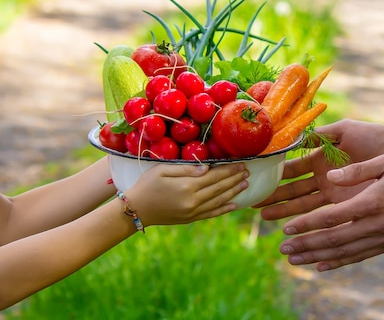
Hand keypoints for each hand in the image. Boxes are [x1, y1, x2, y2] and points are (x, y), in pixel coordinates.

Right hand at [126, 163, 248, 224]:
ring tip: (245, 185)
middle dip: (234, 179)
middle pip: (219, 188)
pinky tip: (234, 205)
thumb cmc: (146, 185)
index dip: (229, 170)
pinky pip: (211, 214)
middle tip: (247, 172)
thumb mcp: (162, 170)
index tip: (240, 164)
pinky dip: (224, 209)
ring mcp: (192, 211)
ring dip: (233, 193)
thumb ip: (185, 169)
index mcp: (187, 186)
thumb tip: (206, 168)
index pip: (214, 176)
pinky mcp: (190, 219)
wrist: (136, 210)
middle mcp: (193, 200)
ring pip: (218, 201)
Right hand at [256, 119, 383, 219]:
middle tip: (252, 202)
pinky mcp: (344, 205)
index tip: (257, 177)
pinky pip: (321, 214)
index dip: (274, 173)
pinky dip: (306, 221)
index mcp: (319, 158)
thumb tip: (293, 137)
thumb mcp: (344, 130)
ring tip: (265, 217)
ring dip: (283, 210)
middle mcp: (322, 177)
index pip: (291, 168)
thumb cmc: (373, 137)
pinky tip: (292, 228)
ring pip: (302, 204)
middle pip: (292, 189)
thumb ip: (319, 135)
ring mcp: (332, 192)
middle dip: (273, 196)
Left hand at [277, 154, 383, 270]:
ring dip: (317, 257)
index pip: (332, 218)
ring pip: (344, 252)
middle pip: (333, 240)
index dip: (307, 224)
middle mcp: (377, 224)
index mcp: (373, 202)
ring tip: (295, 260)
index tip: (287, 229)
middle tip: (283, 249)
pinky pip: (360, 256)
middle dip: (306, 245)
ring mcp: (383, 237)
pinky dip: (339, 262)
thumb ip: (356, 170)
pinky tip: (321, 265)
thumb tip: (330, 176)